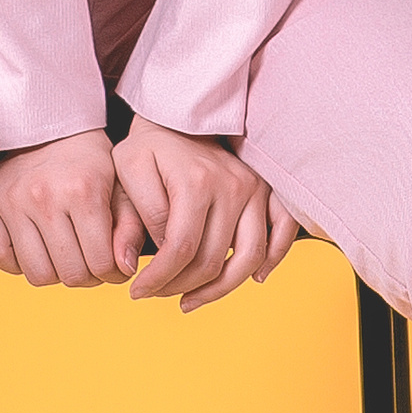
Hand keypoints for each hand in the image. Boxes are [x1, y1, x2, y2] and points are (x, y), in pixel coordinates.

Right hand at [0, 132, 147, 288]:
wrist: (51, 127)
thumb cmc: (90, 163)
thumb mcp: (122, 188)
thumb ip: (131, 228)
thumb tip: (125, 269)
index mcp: (83, 191)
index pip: (100, 264)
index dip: (112, 274)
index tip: (112, 267)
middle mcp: (44, 196)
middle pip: (70, 274)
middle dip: (86, 276)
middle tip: (89, 261)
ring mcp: (12, 199)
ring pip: (36, 273)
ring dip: (54, 273)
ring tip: (63, 255)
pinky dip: (17, 263)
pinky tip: (35, 248)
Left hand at [113, 117, 302, 311]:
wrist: (181, 113)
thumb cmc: (151, 143)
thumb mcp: (130, 169)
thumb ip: (137, 215)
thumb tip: (138, 263)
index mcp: (195, 183)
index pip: (180, 251)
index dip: (158, 280)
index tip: (137, 292)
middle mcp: (231, 187)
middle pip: (213, 261)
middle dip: (181, 287)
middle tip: (156, 293)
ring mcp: (253, 189)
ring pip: (249, 258)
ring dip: (220, 289)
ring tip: (191, 299)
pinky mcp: (265, 190)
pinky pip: (280, 233)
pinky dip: (271, 261)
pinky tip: (251, 279)